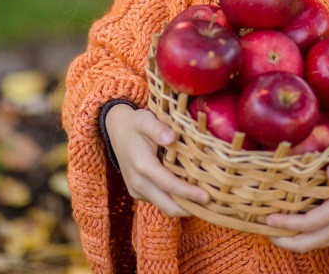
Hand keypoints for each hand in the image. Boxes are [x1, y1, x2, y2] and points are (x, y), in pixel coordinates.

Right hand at [106, 104, 209, 218]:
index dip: (188, 193)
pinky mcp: (137, 192)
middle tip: (212, 205)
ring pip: (164, 206)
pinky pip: (158, 201)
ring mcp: (136, 190)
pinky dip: (174, 201)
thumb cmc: (135, 123)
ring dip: (183, 207)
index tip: (207, 196)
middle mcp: (138, 182)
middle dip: (190, 208)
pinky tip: (188, 193)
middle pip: (168, 205)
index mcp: (142, 165)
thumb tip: (172, 137)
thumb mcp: (145, 119)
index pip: (169, 185)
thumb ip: (157, 128)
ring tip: (204, 202)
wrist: (116, 130)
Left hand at [265, 158, 328, 251]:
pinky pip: (320, 242)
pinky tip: (293, 228)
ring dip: (291, 241)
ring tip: (271, 230)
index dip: (286, 223)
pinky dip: (303, 238)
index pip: (308, 223)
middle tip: (261, 229)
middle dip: (282, 239)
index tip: (267, 218)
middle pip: (306, 242)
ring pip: (312, 245)